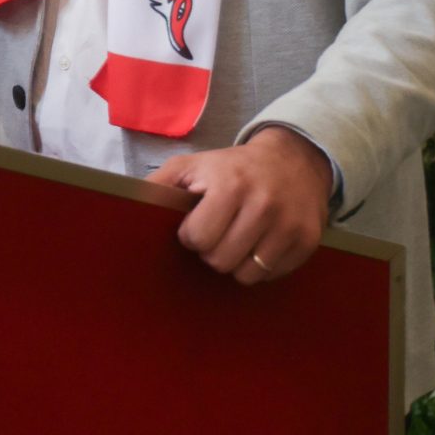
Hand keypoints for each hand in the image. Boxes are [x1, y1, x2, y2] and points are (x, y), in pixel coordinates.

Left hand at [149, 125, 334, 285]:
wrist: (294, 159)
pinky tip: (261, 241)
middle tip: (220, 231)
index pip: (198, 239)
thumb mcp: (192, 166)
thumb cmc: (233, 167)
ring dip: (236, 261)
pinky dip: (261, 265)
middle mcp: (263, 204)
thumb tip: (127, 208)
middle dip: (213, 251)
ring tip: (239, 237)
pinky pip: (271, 275)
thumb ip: (158, 186)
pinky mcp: (307, 241)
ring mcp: (289, 224)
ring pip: (246, 274)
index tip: (199, 222)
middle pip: (220, 261)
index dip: (192, 235)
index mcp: (230, 185)